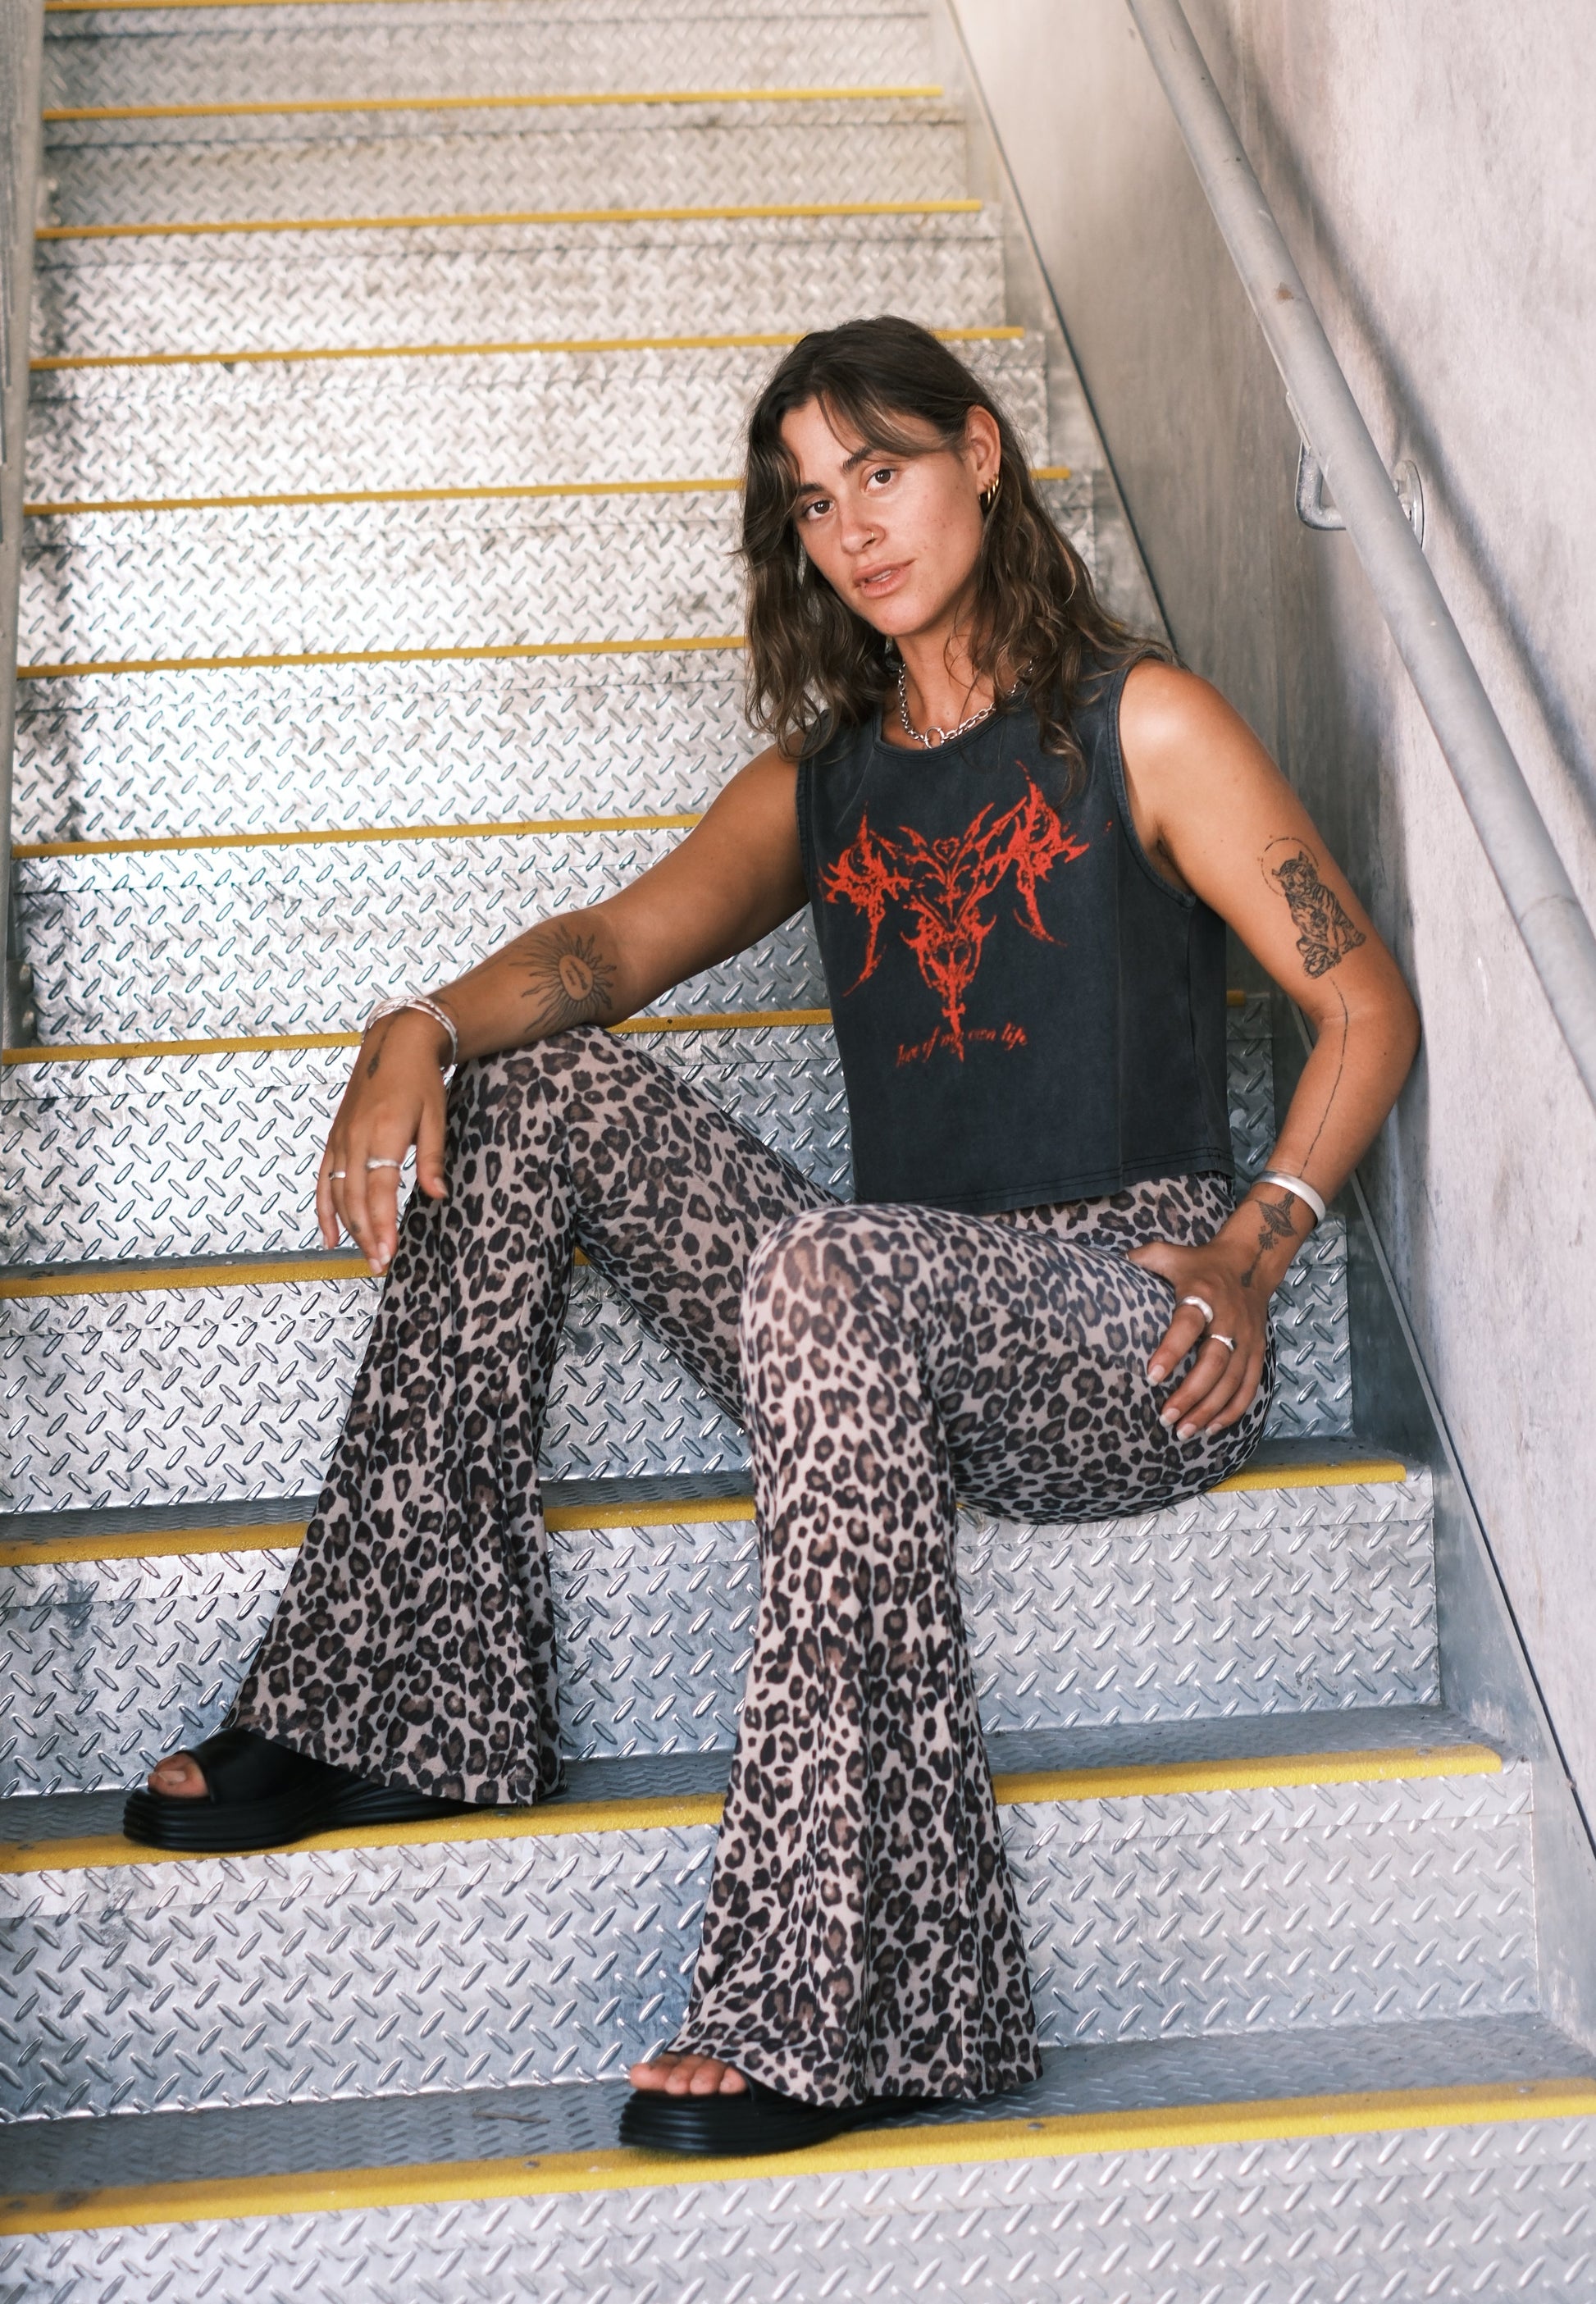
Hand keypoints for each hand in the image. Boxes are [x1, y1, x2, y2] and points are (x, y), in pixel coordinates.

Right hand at [318, 1009, 451, 1273]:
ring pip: (337, 1192)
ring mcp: (341, 1137)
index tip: (388, 1253)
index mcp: (385, 1131)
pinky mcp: (335, 1137)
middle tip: (379, 1266)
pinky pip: (323, 1179)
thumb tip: (437, 1196)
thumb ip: (432, 1158)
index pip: (380, 1189)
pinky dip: (324, 1209)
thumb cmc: (421, 1080)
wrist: (395, 1043)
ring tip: (366, 1256)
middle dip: (366, 1235)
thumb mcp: (436, 1116)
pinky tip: (330, 1237)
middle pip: (355, 1198)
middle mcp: (356, 1136)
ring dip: (349, 1228)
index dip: (382, 1224)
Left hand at [1126, 1236, 1266, 1438]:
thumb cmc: (1199, 1264)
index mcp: (1203, 1295)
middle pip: (1214, 1362)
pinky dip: (1233, 1410)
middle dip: (1191, 1393)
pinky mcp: (1258, 1350)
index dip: (1172, 1350)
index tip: (1151, 1376)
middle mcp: (1228, 1319)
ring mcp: (1247, 1337)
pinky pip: (1249, 1385)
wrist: (1249, 1262)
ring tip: (1184, 1430)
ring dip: (1210, 1409)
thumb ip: (1144, 1258)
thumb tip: (1111, 1265)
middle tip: (1166, 1417)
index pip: (1188, 1325)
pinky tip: (1212, 1428)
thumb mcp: (1171, 1253)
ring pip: (1232, 1380)